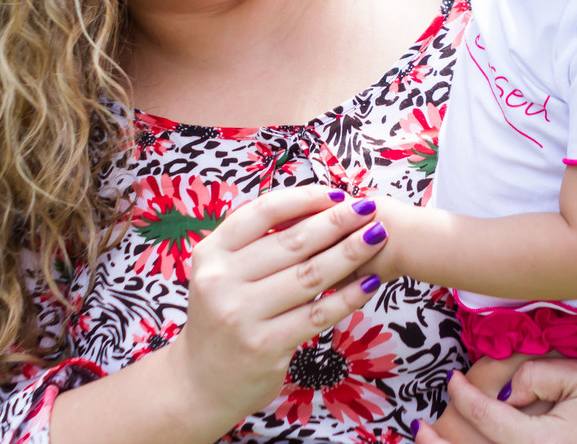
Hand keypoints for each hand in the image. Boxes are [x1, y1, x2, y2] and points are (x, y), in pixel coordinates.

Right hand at [168, 186, 387, 427]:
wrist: (199, 382)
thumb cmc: (221, 316)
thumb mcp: (220, 272)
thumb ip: (254, 244)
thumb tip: (313, 209)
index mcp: (211, 252)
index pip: (263, 212)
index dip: (304, 199)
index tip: (336, 193)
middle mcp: (222, 280)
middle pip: (292, 241)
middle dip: (337, 221)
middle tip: (368, 208)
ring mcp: (242, 314)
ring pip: (309, 275)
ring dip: (350, 253)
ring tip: (377, 236)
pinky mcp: (265, 346)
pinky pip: (317, 314)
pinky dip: (348, 297)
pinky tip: (369, 284)